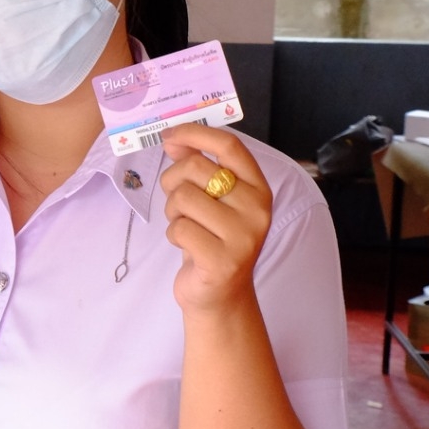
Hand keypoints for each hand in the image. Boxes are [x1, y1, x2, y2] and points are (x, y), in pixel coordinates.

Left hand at [159, 123, 272, 320]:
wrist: (220, 294)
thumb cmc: (211, 239)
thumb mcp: (211, 200)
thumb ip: (198, 167)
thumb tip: (174, 138)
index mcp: (258, 188)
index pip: (230, 146)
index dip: (195, 133)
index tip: (170, 134)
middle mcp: (256, 209)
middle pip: (196, 168)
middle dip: (173, 181)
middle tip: (177, 202)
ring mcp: (243, 236)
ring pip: (183, 197)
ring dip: (172, 212)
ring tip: (186, 226)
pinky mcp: (223, 260)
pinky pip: (179, 229)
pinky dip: (174, 235)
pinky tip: (188, 246)